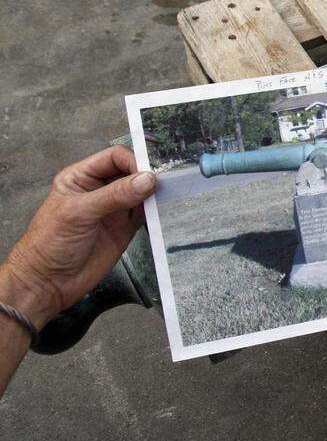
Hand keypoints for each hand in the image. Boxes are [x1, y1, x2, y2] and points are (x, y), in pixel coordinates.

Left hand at [0, 146, 155, 327]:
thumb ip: (114, 195)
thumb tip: (147, 180)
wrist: (49, 282)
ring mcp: (114, 209)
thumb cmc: (50, 244)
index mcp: (81, 177)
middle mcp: (100, 189)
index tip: (147, 175)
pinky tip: (160, 213)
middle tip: (160, 186)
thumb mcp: (79, 213)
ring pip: (141, 192)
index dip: (132, 162)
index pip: (114, 158)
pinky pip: (145, 214)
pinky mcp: (125, 227)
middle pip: (131, 172)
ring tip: (163, 200)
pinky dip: (155, 213)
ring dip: (153, 194)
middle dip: (146, 177)